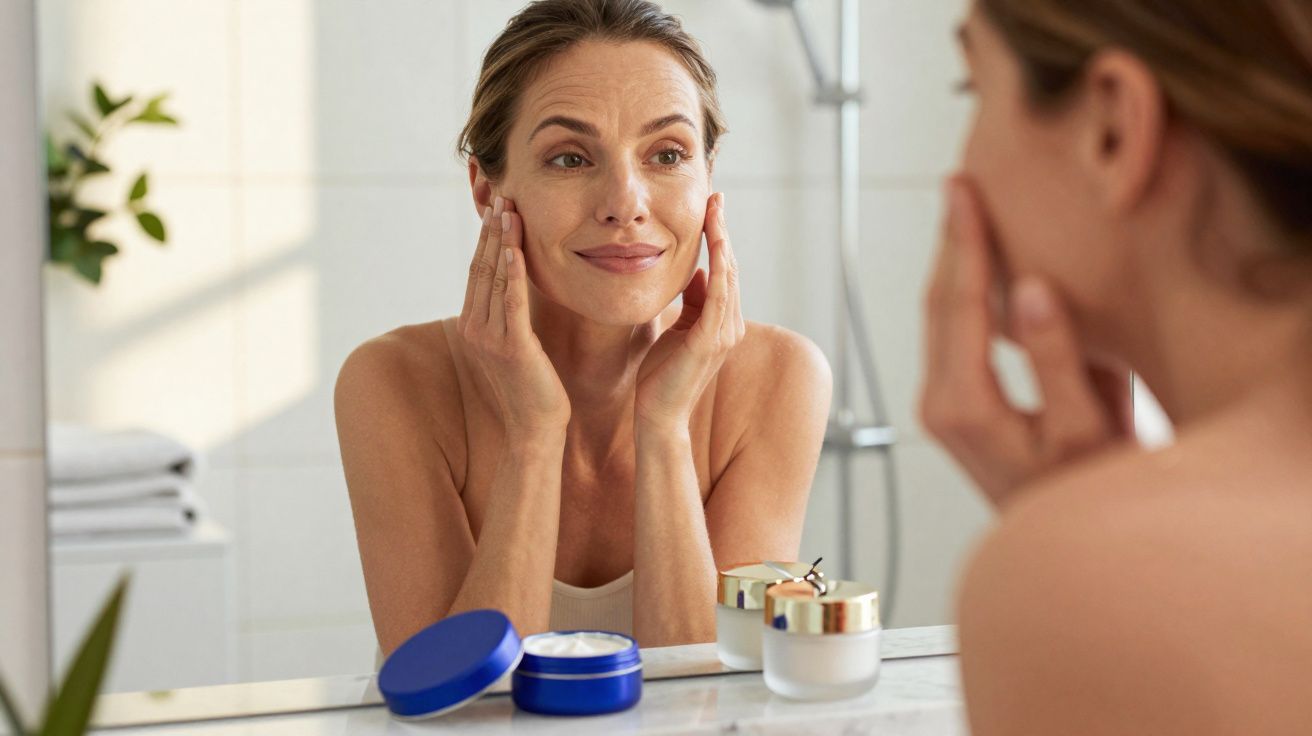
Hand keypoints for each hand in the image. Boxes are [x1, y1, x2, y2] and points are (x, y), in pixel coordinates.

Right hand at [457, 197, 569, 435]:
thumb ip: (511, 316)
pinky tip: (516, 250)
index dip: (487, 237)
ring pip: (494, 279)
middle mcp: (476, 328)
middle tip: (502, 194)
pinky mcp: (512, 348)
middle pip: (482, 267)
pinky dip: (512, 274)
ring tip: (509, 210)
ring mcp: (490, 338)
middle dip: (492, 230)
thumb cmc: (534, 388)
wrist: (537, 429)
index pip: (479, 270)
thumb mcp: (517, 345)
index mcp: (474, 325)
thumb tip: (517, 287)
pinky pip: (511, 303)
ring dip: (503, 242)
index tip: (498, 206)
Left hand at [635, 192, 744, 432]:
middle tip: (715, 197)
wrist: (658, 415)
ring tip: (715, 210)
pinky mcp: (712, 341)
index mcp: (721, 322)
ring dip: (722, 241)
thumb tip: (699, 274)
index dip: (718, 238)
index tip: (711, 207)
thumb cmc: (661, 376)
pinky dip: (720, 267)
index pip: (724, 271)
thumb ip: (691, 304)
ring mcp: (725, 334)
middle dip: (722, 230)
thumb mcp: (676, 329)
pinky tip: (715, 245)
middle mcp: (730, 325)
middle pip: (731, 267)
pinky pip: (720, 296)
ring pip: (729, 276)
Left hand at [919, 176, 1133, 507]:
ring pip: (938, 318)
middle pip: (938, 303)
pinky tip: (977, 267)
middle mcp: (938, 406)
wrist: (1071, 541)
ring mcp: (938, 409)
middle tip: (958, 184)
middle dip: (950, 241)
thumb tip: (1027, 288)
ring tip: (964, 211)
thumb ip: (1056, 355)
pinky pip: (948, 335)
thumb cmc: (1090, 489)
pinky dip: (960, 293)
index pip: (959, 304)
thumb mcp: (1087, 425)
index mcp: (963, 406)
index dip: (963, 241)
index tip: (962, 190)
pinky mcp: (950, 410)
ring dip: (951, 263)